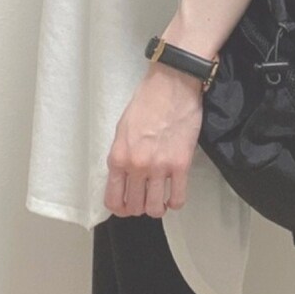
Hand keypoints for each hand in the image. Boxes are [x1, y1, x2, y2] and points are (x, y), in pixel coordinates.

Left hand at [104, 63, 203, 217]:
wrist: (172, 84)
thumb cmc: (146, 102)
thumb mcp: (122, 129)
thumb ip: (121, 156)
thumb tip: (125, 177)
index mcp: (118, 157)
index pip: (113, 199)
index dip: (120, 208)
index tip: (126, 206)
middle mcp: (136, 166)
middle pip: (134, 207)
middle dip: (139, 208)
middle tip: (145, 200)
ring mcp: (159, 167)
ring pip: (155, 208)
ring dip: (157, 208)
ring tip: (160, 200)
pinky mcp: (181, 165)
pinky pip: (178, 199)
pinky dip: (175, 202)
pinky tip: (174, 195)